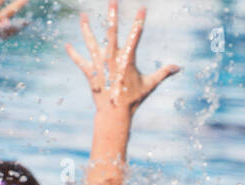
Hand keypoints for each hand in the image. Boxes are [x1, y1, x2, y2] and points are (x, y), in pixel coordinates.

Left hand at [66, 1, 178, 115]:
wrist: (115, 114)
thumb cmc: (133, 99)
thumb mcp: (149, 85)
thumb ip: (163, 73)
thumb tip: (178, 67)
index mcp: (127, 59)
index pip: (135, 36)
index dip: (139, 21)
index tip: (143, 7)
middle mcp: (112, 59)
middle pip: (111, 32)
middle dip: (112, 15)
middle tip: (112, 0)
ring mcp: (100, 65)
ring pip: (91, 42)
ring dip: (86, 28)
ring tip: (83, 15)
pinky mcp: (90, 73)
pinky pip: (80, 61)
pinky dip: (73, 54)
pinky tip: (66, 45)